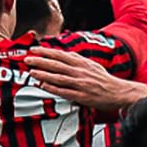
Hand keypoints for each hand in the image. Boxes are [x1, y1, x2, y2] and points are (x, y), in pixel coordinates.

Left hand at [25, 48, 146, 111]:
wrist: (119, 93)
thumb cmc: (104, 80)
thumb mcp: (92, 65)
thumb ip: (77, 61)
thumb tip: (63, 56)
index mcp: (82, 63)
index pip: (61, 55)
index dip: (46, 52)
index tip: (34, 49)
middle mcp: (80, 72)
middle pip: (57, 65)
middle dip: (40, 61)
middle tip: (27, 60)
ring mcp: (81, 84)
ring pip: (59, 78)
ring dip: (44, 75)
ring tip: (32, 72)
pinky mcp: (82, 96)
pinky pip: (65, 92)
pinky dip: (53, 89)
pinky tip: (44, 87)